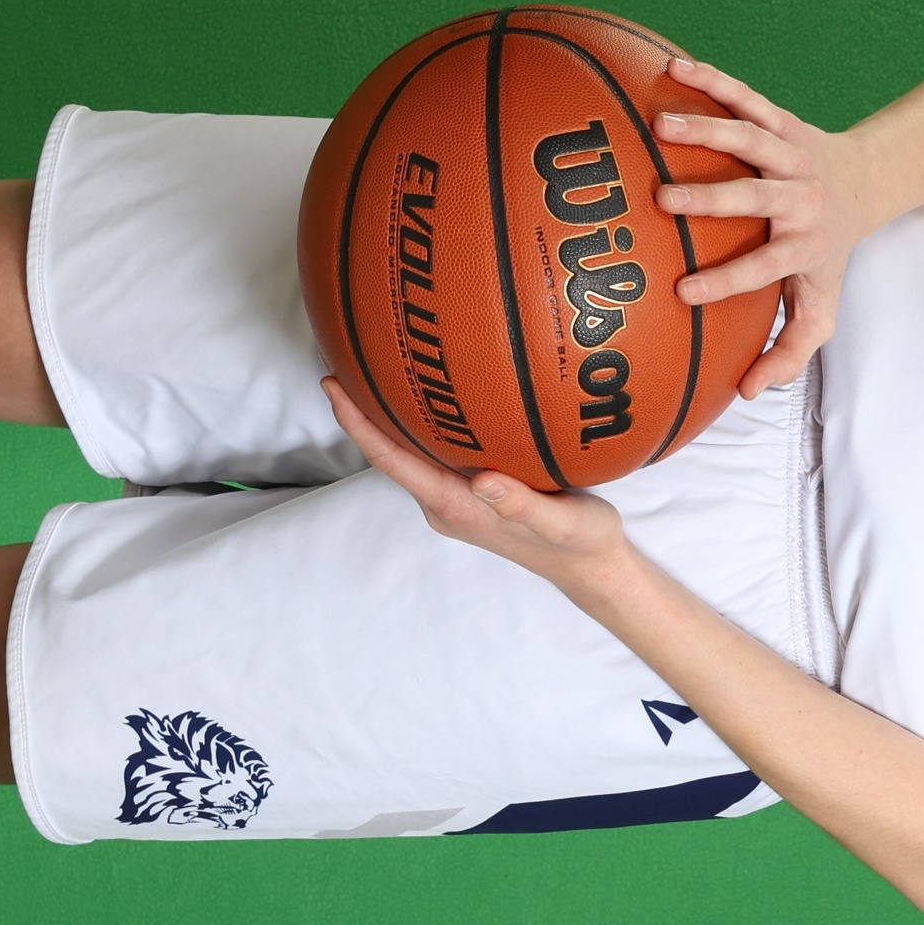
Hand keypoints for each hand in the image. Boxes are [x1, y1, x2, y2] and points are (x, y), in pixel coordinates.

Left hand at [323, 377, 632, 592]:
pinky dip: (420, 421)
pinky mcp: (473, 490)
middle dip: (363, 411)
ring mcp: (457, 497)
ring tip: (373, 366)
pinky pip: (433, 451)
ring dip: (387, 416)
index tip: (333, 386)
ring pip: (410, 451)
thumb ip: (521, 505)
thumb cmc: (578, 545)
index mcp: (455, 508)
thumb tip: (483, 480)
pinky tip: (429, 392)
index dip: (358, 424)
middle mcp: (446, 502)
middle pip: (390, 453)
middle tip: (344, 357)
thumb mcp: (561, 524)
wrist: (590, 567)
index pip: (392, 461)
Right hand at [651, 55, 892, 398]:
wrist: (868, 182)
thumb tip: (746, 393)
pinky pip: (747, 96)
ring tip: (659, 125)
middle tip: (664, 200)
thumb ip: (789, 351)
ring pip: (750, 137)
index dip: (727, 281)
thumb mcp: (820, 306)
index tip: (682, 291)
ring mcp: (790, 154)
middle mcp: (798, 197)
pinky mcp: (782, 120)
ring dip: (707, 128)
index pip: (763, 267)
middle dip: (712, 198)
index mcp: (803, 245)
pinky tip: (672, 67)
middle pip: (755, 196)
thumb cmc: (828, 253)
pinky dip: (713, 80)